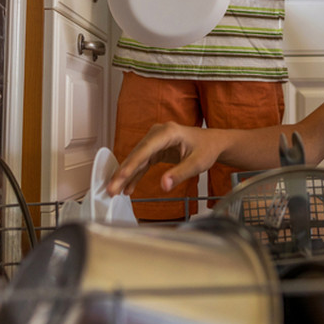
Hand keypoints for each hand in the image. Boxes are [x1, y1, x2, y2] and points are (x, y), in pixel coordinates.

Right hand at [106, 122, 227, 195]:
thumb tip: (164, 186)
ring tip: (114, 191)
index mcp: (168, 132)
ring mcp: (154, 141)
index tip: (121, 176)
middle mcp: (158, 134)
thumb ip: (180, 174)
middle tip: (111, 188)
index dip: (132, 164)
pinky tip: (128, 188)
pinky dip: (135, 176)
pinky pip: (141, 163)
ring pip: (136, 159)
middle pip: (136, 155)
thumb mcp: (197, 163)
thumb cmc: (206, 149)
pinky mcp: (154, 149)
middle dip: (123, 173)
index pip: (145, 150)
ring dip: (125, 176)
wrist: (212, 143)